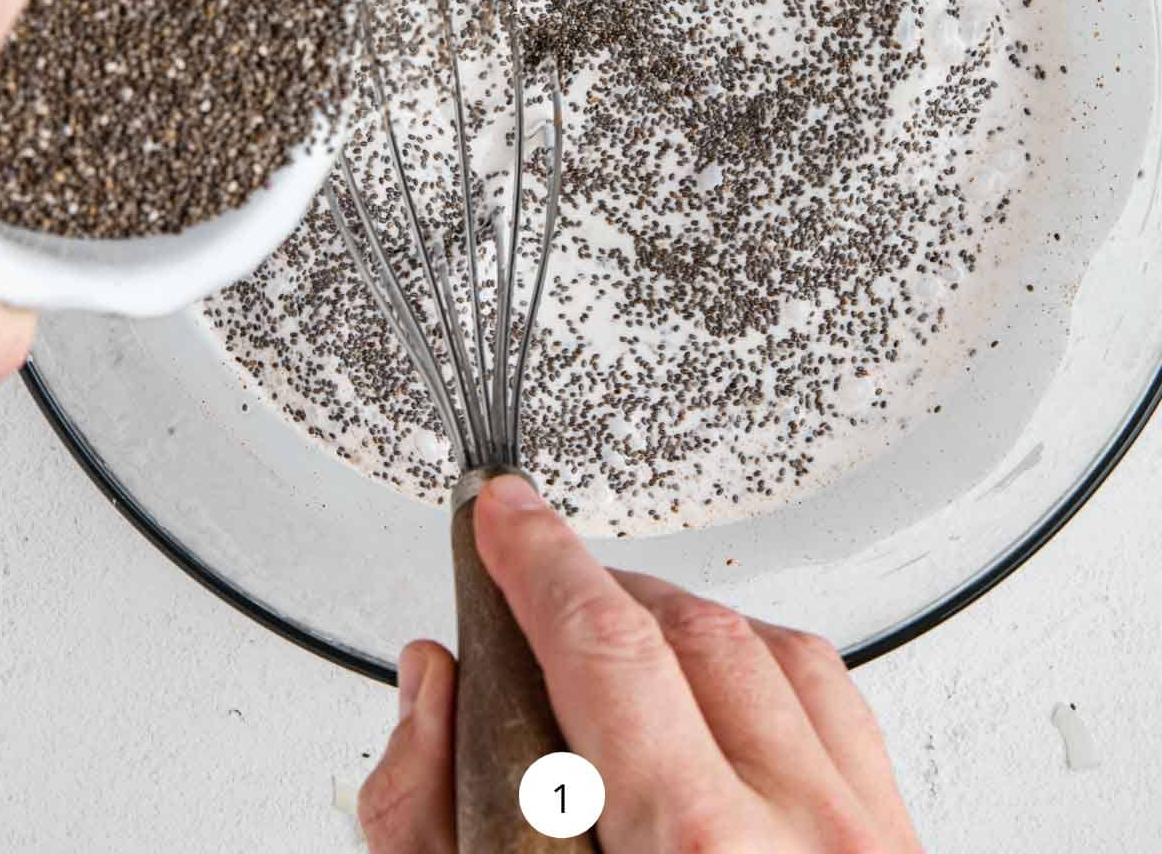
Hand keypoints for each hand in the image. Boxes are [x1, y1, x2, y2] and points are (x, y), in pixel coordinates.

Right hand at [358, 475, 920, 851]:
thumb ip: (432, 820)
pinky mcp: (900, 850)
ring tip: (605, 633)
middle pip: (683, 631)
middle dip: (589, 588)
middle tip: (522, 591)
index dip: (536, 556)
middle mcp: (802, 843)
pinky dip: (756, 664)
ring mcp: (867, 845)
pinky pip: (831, 700)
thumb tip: (432, 688)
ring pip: (766, 648)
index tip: (500, 512)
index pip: (605, 644)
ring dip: (673, 620)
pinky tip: (708, 683)